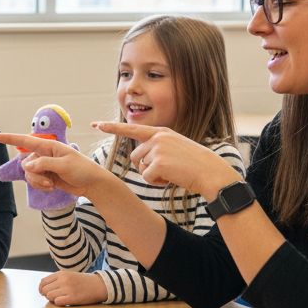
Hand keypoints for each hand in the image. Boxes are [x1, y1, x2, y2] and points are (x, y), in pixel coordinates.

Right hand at [0, 132, 109, 198]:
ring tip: (52, 185)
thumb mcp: (64, 165)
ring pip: (29, 175)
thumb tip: (27, 166)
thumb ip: (44, 164)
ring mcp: (45, 166)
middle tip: (49, 181)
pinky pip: (34, 182)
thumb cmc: (82, 170)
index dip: (11, 138)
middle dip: (34, 175)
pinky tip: (52, 187)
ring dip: (38, 182)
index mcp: (49, 146)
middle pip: (26, 164)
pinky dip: (40, 186)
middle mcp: (44, 155)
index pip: (26, 141)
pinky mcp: (46, 177)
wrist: (92, 184)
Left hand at [38, 270, 107, 305]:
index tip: (43, 293)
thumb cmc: (83, 282)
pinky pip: (57, 302)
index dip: (41, 289)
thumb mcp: (69, 275)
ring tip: (60, 298)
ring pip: (49, 296)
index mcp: (61, 274)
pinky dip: (59, 303)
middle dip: (46, 295)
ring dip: (53, 299)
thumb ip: (57, 279)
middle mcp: (63, 280)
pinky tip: (65, 301)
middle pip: (44, 290)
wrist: (99, 285)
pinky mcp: (72, 298)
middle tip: (54, 297)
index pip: (43, 282)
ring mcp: (68, 288)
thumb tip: (43, 288)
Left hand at [92, 122, 237, 195]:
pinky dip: (157, 182)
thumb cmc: (195, 164)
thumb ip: (158, 147)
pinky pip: (147, 177)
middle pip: (135, 156)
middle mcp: (157, 137)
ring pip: (140, 167)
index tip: (95, 124)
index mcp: (162, 132)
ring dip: (152, 175)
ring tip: (172, 172)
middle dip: (146, 167)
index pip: (132, 128)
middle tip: (167, 170)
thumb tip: (138, 157)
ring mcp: (157, 149)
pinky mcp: (158, 163)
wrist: (212, 173)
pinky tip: (172, 178)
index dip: (112, 127)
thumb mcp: (176, 148)